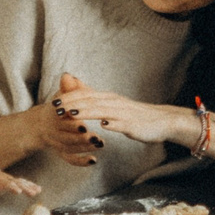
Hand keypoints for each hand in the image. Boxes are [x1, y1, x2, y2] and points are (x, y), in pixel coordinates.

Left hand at [0, 166, 41, 202]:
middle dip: (25, 187)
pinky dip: (31, 185)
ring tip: (38, 191)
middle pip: (17, 182)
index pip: (6, 183)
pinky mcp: (14, 181)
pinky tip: (39, 189)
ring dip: (30, 186)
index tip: (19, 191)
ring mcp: (11, 179)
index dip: (12, 187)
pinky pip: (24, 183)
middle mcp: (6, 179)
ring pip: (22, 182)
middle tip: (32, 193)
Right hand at [28, 72, 101, 167]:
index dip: (72, 124)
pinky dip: (81, 161)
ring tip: (100, 143)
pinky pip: (70, 159)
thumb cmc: (57, 107)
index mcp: (54, 117)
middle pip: (66, 138)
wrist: (40, 124)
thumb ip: (67, 88)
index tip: (85, 125)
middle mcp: (54, 132)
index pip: (62, 122)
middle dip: (81, 139)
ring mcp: (57, 143)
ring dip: (84, 148)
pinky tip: (94, 160)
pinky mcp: (62, 152)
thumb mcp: (60, 96)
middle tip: (97, 138)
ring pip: (69, 149)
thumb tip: (67, 76)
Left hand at [54, 83, 192, 148]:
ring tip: (73, 115)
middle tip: (55, 107)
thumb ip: (95, 98)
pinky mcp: (133, 125)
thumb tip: (78, 89)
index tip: (53, 100)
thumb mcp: (112, 105)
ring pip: (103, 111)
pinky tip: (103, 125)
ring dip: (87, 112)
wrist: (161, 121)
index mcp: (109, 98)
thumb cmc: (134, 115)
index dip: (70, 97)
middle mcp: (115, 102)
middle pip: (91, 101)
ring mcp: (124, 113)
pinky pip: (122, 124)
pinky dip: (112, 124)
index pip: (86, 95)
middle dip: (73, 104)